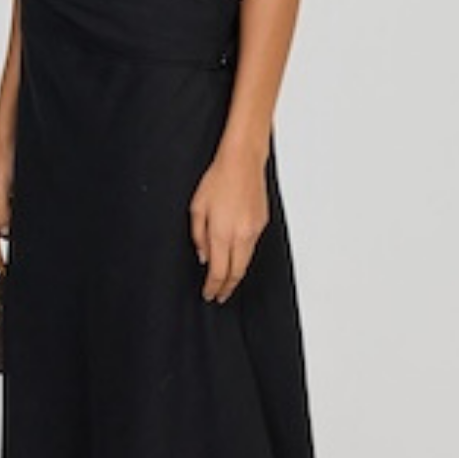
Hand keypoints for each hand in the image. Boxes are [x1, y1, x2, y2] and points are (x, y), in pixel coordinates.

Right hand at [0, 138, 13, 248]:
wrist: (9, 139)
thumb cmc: (0, 159)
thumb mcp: (0, 191)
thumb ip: (1, 214)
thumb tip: (4, 233)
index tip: (8, 249)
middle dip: (8, 228)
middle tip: (17, 219)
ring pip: (6, 221)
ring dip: (14, 217)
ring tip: (17, 201)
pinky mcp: (5, 196)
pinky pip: (11, 210)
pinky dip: (18, 208)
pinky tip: (20, 197)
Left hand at [189, 147, 269, 302]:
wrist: (242, 162)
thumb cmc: (217, 179)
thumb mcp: (197, 207)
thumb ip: (198, 236)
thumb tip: (203, 256)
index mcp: (222, 232)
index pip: (218, 271)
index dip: (213, 287)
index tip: (208, 294)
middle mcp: (241, 234)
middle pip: (236, 273)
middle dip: (227, 288)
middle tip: (219, 296)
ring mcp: (254, 230)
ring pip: (246, 262)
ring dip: (236, 274)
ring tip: (226, 282)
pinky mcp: (262, 223)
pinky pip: (251, 247)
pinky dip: (242, 256)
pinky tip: (235, 257)